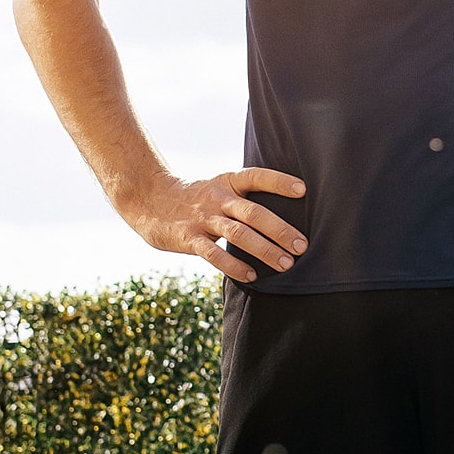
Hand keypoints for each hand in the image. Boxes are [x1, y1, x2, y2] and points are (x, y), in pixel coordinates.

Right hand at [118, 167, 307, 283]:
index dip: (279, 182)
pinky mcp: (188, 238)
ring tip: (285, 264)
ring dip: (264, 250)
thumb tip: (284, 217)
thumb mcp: (220, 188)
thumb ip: (245, 198)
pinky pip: (213, 254)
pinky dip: (234, 266)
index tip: (303, 191)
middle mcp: (218, 198)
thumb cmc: (197, 198)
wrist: (149, 201)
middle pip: (253, 212)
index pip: (257, 177)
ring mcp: (203, 218)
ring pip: (238, 234)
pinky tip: (251, 276)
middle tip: (302, 245)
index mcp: (228, 182)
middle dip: (280, 230)